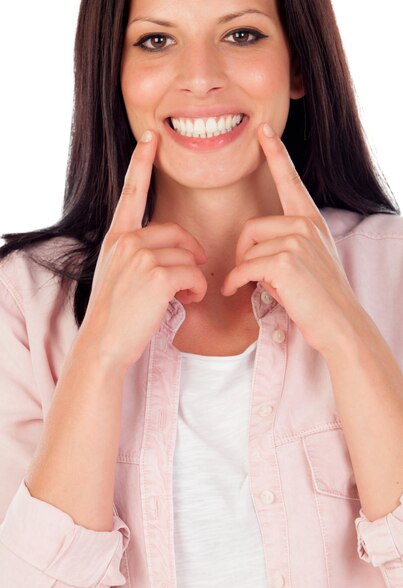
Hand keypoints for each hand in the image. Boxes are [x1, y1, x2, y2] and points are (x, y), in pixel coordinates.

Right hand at [80, 130, 207, 372]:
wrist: (104, 342)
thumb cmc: (117, 313)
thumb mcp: (119, 274)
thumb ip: (138, 254)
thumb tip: (173, 252)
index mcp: (117, 237)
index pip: (132, 192)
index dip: (142, 162)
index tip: (150, 137)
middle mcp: (126, 240)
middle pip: (176, 232)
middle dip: (190, 253)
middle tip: (192, 275)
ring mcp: (139, 256)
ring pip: (187, 254)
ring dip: (194, 277)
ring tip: (186, 295)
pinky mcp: (156, 275)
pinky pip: (193, 272)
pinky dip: (197, 288)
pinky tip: (189, 300)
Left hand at [221, 123, 363, 355]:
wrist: (339, 323)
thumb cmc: (318, 297)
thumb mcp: (308, 260)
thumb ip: (286, 243)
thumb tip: (254, 249)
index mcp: (310, 220)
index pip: (290, 180)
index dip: (276, 154)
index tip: (264, 132)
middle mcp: (305, 224)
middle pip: (250, 227)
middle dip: (243, 254)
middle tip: (250, 275)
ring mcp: (297, 240)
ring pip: (247, 250)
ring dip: (243, 273)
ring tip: (256, 287)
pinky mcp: (285, 261)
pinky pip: (244, 267)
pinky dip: (235, 282)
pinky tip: (236, 291)